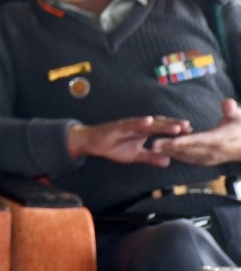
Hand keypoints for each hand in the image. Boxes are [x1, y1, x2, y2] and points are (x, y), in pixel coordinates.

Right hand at [67, 115, 190, 165]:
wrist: (92, 144)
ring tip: (176, 127)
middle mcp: (138, 126)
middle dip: (174, 125)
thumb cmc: (112, 147)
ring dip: (162, 125)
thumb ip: (151, 157)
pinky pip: (130, 124)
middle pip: (159, 124)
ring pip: (148, 124)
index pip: (162, 129)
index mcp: (143, 132)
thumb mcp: (135, 156)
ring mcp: (129, 125)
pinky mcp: (118, 127)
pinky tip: (148, 121)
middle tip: (189, 127)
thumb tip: (168, 161)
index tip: (190, 132)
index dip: (175, 130)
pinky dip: (139, 122)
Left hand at [150, 98, 240, 165]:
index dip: (185, 142)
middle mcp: (214, 151)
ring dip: (170, 154)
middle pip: (189, 150)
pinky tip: (164, 154)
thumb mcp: (239, 116)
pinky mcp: (208, 160)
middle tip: (151, 146)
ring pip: (188, 156)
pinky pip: (190, 159)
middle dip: (170, 148)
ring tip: (152, 150)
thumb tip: (227, 103)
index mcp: (220, 139)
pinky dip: (177, 157)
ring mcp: (211, 158)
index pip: (200, 140)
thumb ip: (232, 110)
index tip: (171, 142)